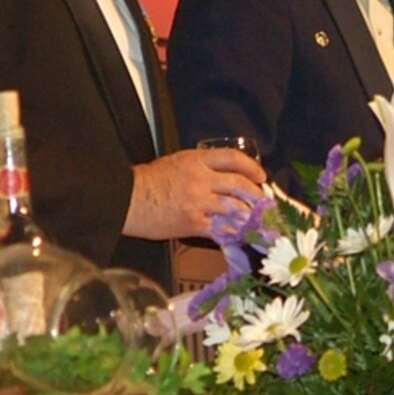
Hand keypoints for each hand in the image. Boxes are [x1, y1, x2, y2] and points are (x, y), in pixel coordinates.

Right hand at [125, 147, 266, 240]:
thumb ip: (201, 167)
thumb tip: (223, 178)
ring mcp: (199, 202)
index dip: (252, 167)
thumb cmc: (149, 181)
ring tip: (256, 220)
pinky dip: (233, 232)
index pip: (233, 159)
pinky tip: (239, 235)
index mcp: (196, 160)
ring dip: (249, 215)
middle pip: (240, 184)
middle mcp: (201, 179)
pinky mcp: (194, 223)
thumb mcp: (177, 162)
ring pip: (235, 207)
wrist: (129, 200)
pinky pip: (221, 228)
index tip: (260, 176)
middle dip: (257, 194)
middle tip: (264, 202)